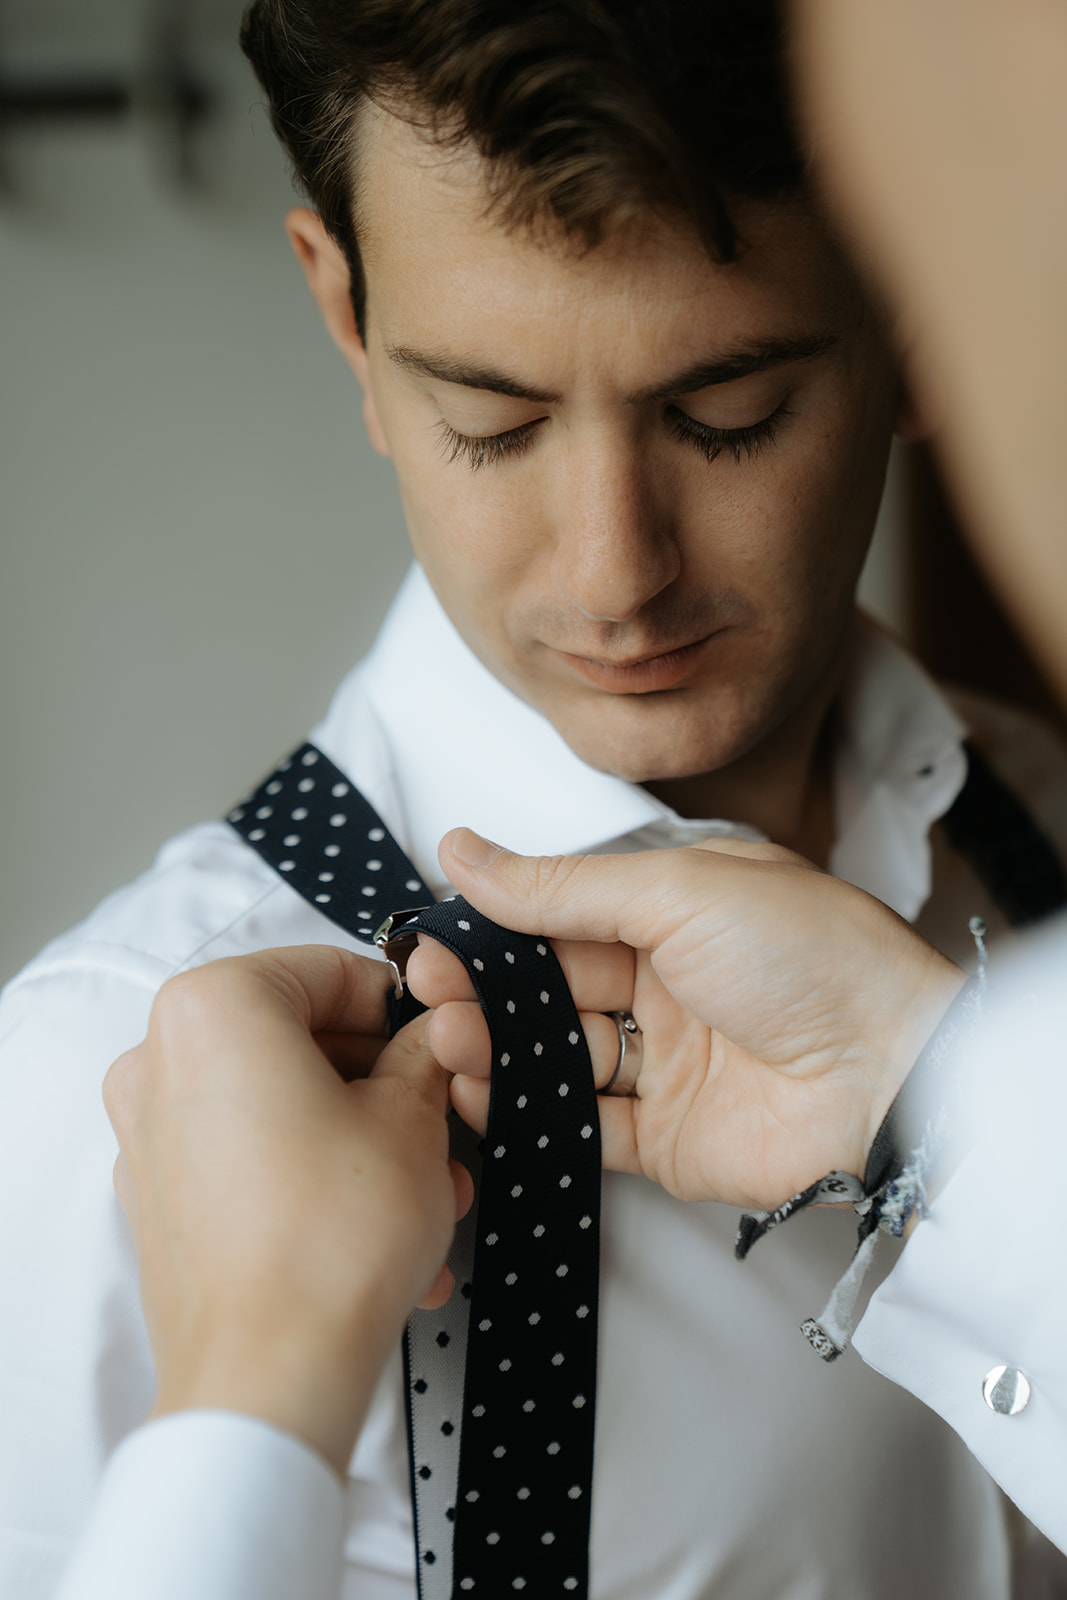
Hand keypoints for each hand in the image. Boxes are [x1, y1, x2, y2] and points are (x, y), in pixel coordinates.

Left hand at [104, 945, 471, 1475]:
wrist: (272, 1379)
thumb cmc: (336, 1234)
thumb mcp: (415, 1117)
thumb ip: (427, 1053)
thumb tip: (435, 1034)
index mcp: (212, 1007)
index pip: (330, 970)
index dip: (405, 1004)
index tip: (448, 1038)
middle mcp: (159, 1060)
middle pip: (303, 1040)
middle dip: (388, 1086)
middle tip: (452, 1121)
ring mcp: (150, 1136)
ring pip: (284, 1107)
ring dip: (367, 1142)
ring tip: (436, 1195)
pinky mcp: (161, 1203)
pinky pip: (254, 1162)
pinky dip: (319, 1180)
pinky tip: (391, 1234)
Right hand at [408, 830, 964, 1211]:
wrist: (893, 1073)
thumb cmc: (807, 956)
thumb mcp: (675, 889)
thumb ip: (560, 884)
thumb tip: (465, 850)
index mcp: (679, 910)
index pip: (564, 914)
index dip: (497, 924)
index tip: (433, 931)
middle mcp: (671, 984)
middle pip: (553, 988)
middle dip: (486, 990)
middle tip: (427, 990)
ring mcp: (670, 1064)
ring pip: (560, 1056)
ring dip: (498, 1049)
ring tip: (447, 1042)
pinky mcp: (671, 1139)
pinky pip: (585, 1126)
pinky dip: (532, 1114)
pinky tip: (481, 1096)